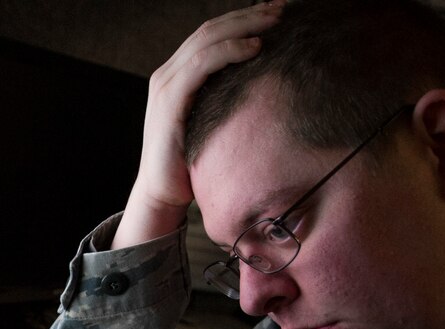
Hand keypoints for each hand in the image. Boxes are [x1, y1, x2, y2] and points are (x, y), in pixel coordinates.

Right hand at [113, 1, 283, 248]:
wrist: (161, 194)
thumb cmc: (190, 163)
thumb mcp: (210, 123)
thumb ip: (224, 100)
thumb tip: (262, 89)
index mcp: (176, 76)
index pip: (211, 34)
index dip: (244, 19)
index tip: (277, 13)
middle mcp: (167, 74)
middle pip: (211, 29)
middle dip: (249, 15)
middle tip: (284, 7)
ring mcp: (166, 85)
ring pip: (207, 39)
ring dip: (244, 26)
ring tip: (275, 20)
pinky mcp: (169, 100)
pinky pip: (201, 64)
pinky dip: (229, 51)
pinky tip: (254, 47)